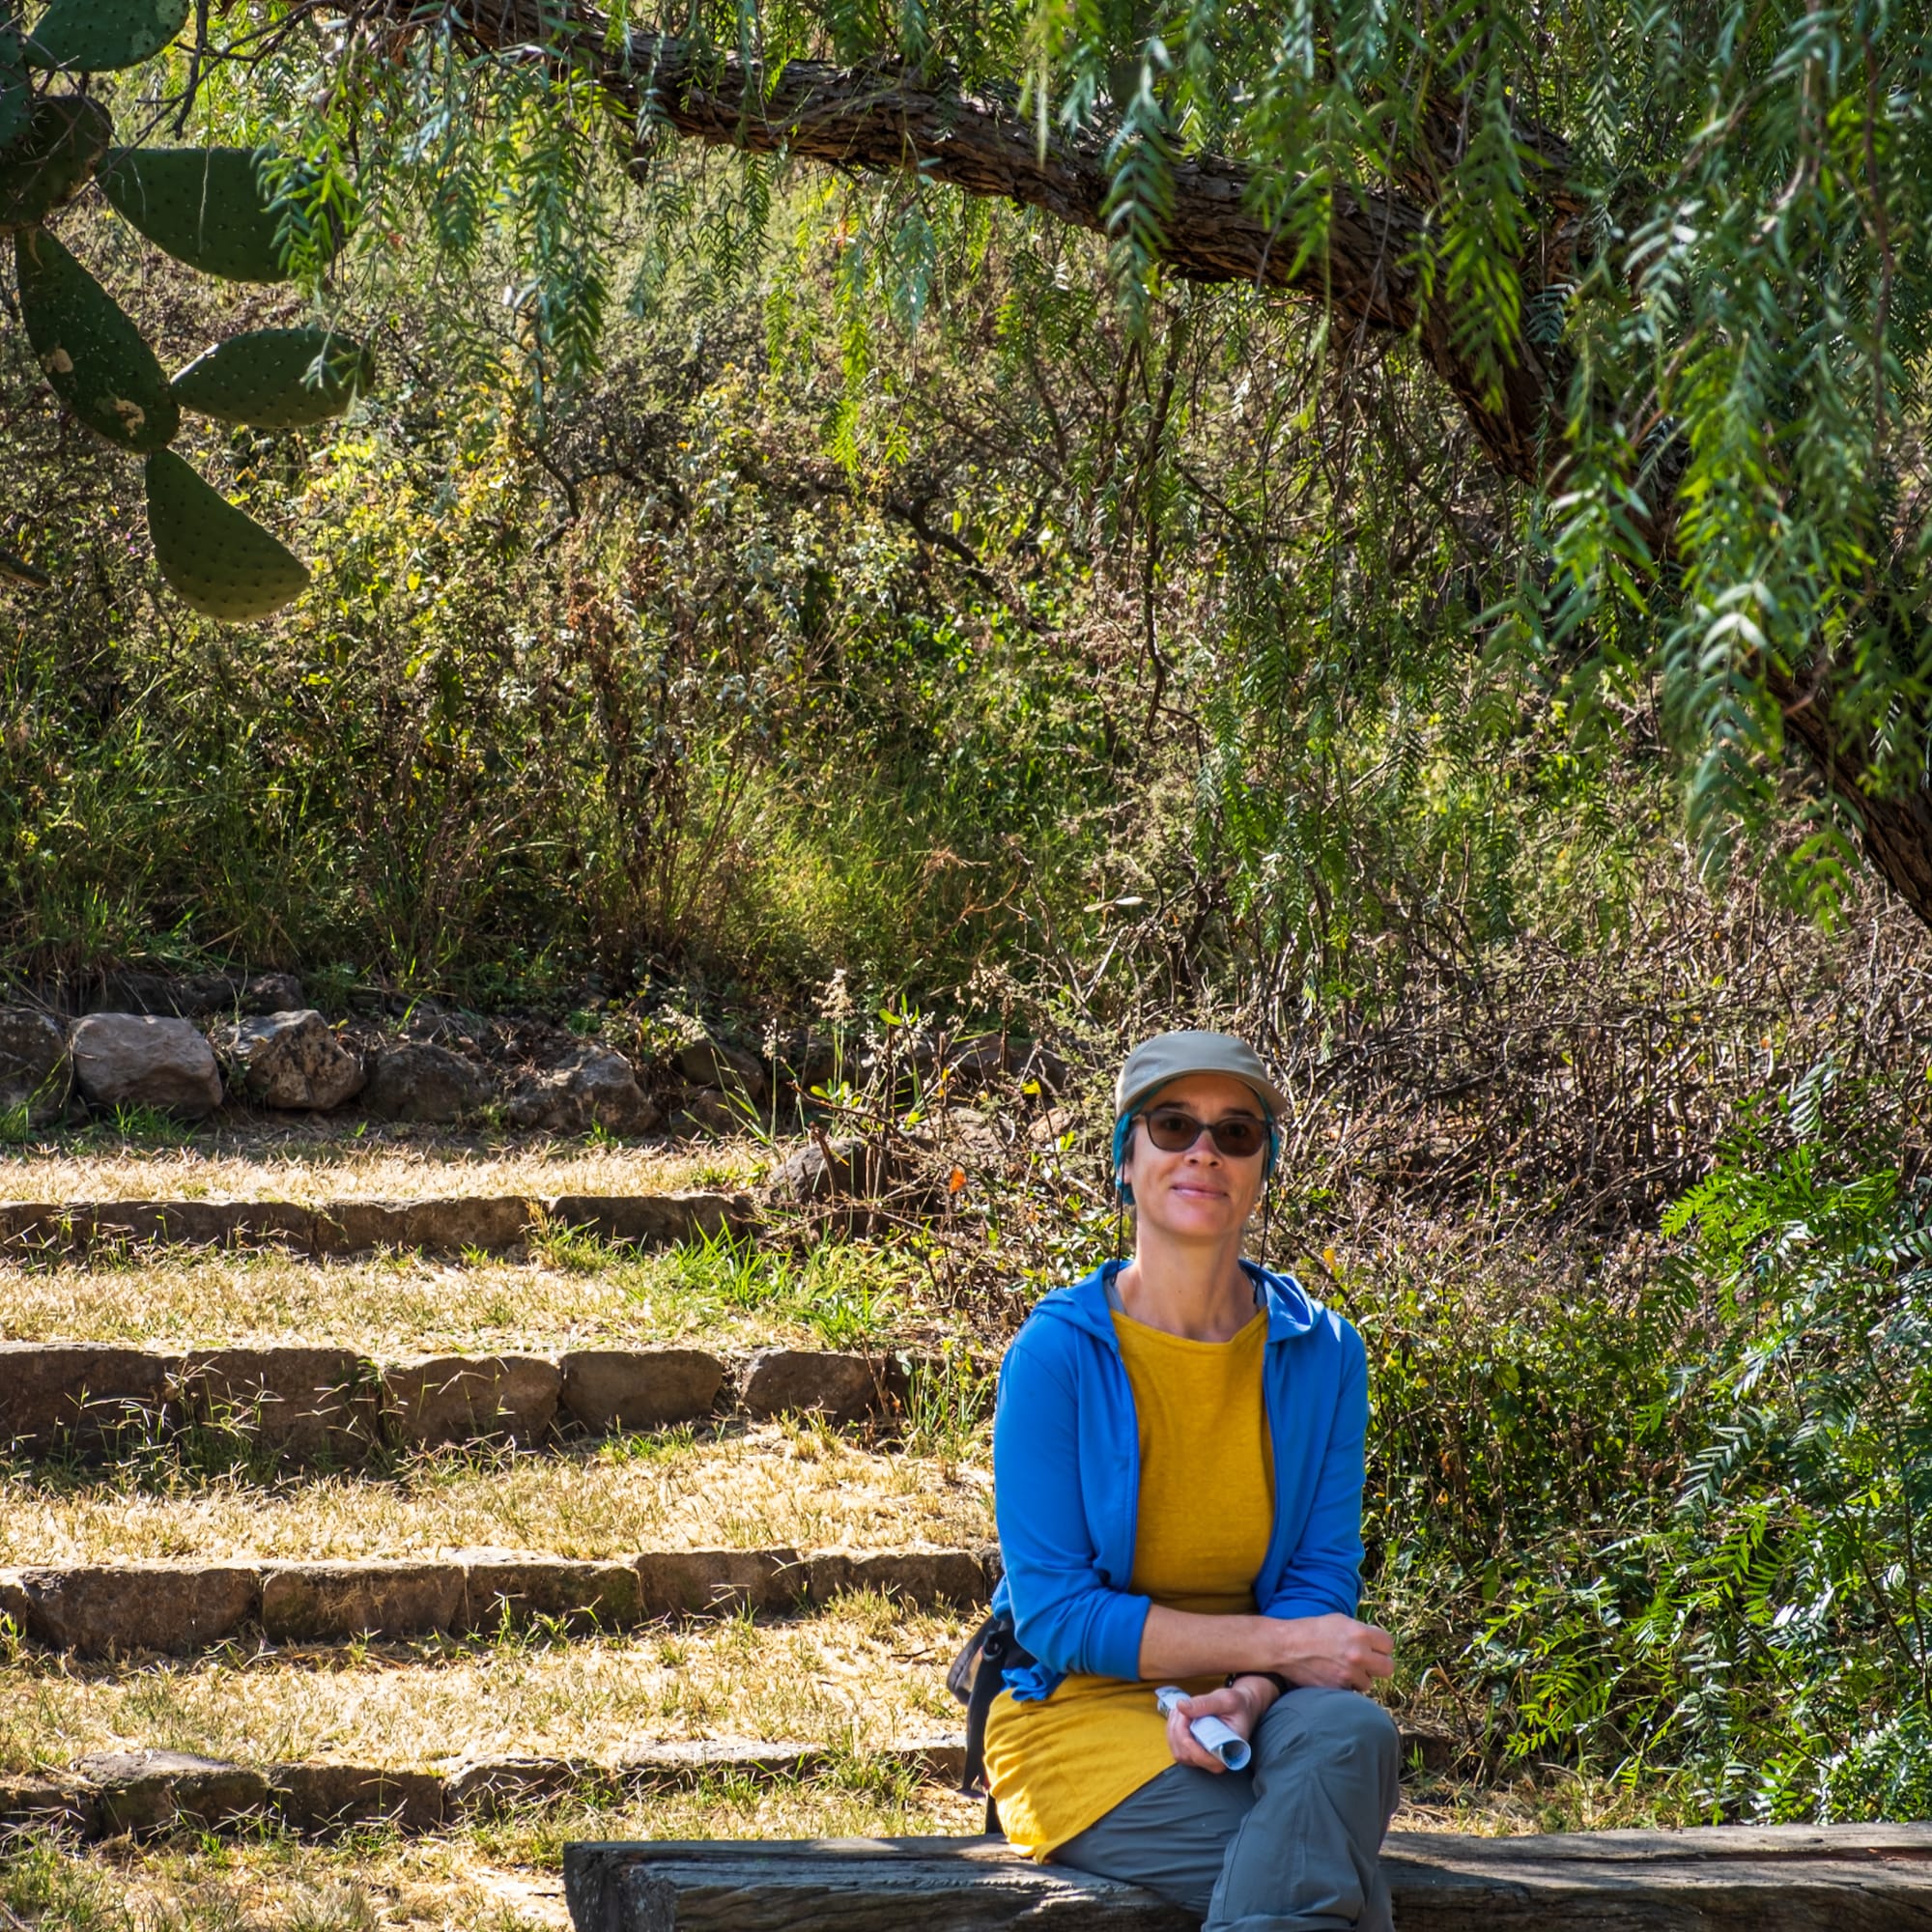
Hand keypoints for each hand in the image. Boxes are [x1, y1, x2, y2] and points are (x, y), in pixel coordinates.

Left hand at [1162, 1681, 1269, 1774]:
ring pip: (1177, 1751)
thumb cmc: (1236, 1705)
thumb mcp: (1226, 1700)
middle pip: (1187, 1755)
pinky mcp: (1192, 1751)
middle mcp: (1215, 1760)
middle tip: (1184, 1709)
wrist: (1238, 1708)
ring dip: (1174, 1727)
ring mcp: (1202, 1757)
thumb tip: (1181, 1706)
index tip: (1186, 1730)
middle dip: (1179, 1730)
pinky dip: (1172, 1727)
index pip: (1210, 1761)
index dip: (1194, 1750)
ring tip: (1183, 1710)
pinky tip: (1180, 1714)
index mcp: (1230, 1751)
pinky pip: (1175, 1744)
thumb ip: (1205, 1703)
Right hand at [1270, 1614, 1394, 1692]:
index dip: (1381, 1647)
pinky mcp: (1339, 1689)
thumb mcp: (1339, 1621)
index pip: (1389, 1645)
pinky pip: (1352, 1691)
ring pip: (1369, 1683)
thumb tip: (1377, 1642)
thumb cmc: (1311, 1630)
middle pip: (1388, 1668)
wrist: (1286, 1646)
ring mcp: (1349, 1674)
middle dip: (1378, 1665)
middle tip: (1367, 1663)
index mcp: (1360, 1633)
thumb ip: (1361, 1632)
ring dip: (1359, 1678)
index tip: (1374, 1648)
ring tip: (1343, 1669)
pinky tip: (1333, 1676)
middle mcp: (1359, 1654)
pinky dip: (1345, 1686)